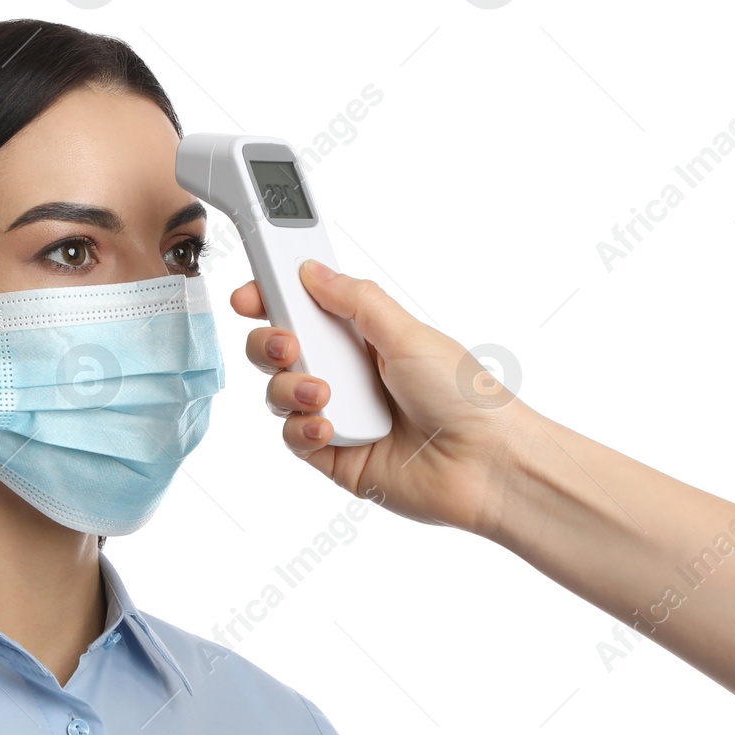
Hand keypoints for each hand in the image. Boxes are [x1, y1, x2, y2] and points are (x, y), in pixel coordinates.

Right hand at [228, 260, 534, 535]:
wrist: (484, 463)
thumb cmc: (464, 397)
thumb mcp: (407, 333)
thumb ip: (355, 300)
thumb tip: (312, 271)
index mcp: (366, 336)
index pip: (305, 310)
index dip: (272, 299)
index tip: (250, 295)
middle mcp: (348, 373)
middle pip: (279, 349)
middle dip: (269, 342)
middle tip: (286, 344)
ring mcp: (340, 415)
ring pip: (280, 392)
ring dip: (290, 387)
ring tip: (324, 394)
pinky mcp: (335, 457)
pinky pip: (293, 437)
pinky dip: (302, 429)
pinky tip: (328, 428)